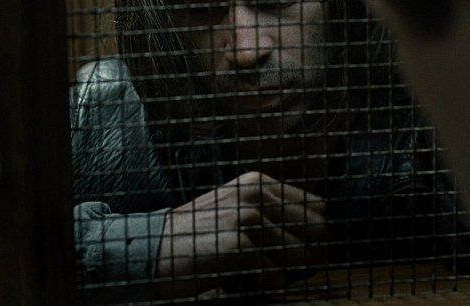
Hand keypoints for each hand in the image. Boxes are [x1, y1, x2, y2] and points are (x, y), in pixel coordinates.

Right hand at [155, 171, 326, 296]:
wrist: (151, 249)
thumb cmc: (198, 236)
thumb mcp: (236, 208)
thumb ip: (272, 212)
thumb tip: (319, 238)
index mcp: (259, 183)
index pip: (319, 207)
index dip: (316, 235)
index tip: (302, 254)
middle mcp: (256, 193)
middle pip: (318, 230)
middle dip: (309, 257)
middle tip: (286, 271)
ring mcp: (247, 217)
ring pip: (300, 256)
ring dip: (285, 274)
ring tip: (259, 274)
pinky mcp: (237, 245)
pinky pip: (275, 276)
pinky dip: (264, 285)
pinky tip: (242, 279)